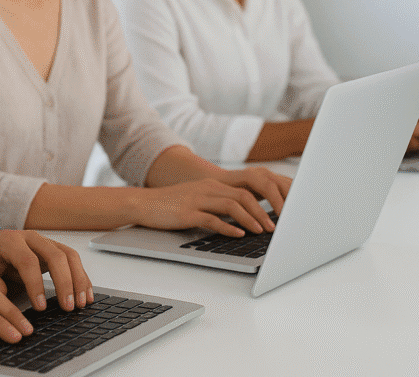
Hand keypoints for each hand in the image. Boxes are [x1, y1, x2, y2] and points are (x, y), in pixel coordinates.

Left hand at [0, 228, 92, 314]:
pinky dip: (82, 277)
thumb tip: (3, 296)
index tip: (40, 306)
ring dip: (78, 280)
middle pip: (55, 255)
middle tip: (67, 307)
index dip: (35, 284)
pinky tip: (85, 294)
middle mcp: (31, 238)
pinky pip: (72, 260)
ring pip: (68, 256)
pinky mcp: (53, 251)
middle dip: (64, 282)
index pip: (27, 260)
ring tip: (81, 303)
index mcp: (10, 241)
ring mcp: (45, 243)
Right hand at [134, 167, 290, 236]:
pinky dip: (229, 227)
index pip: (245, 191)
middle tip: (274, 227)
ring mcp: (197, 199)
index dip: (263, 203)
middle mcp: (207, 189)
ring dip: (250, 219)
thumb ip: (216, 206)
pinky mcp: (188, 213)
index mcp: (212, 185)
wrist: (143, 203)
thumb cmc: (170, 206)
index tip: (275, 216)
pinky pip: (213, 219)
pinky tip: (238, 234)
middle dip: (263, 211)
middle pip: (244, 196)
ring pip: (232, 205)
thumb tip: (239, 220)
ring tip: (261, 231)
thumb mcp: (197, 200)